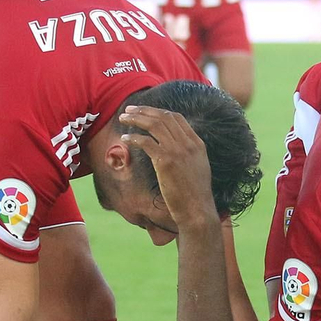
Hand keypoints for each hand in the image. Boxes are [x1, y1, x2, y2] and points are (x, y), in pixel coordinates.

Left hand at [117, 106, 216, 227]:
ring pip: (154, 125)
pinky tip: (125, 138)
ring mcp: (177, 151)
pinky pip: (146, 142)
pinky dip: (133, 137)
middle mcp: (188, 143)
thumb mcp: (197, 168)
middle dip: (144, 110)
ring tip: (123, 118)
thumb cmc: (195, 195)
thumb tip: (174, 149)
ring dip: (136, 119)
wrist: (197, 210)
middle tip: (129, 109)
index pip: (177, 118)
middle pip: (164, 117)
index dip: (158, 111)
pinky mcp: (166, 161)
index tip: (145, 111)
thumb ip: (188, 154)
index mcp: (197, 143)